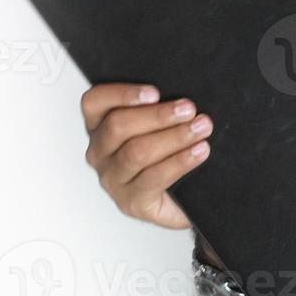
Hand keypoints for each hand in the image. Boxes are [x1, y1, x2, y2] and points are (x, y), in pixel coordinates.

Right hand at [81, 83, 212, 229]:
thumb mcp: (158, 126)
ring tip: (201, 128)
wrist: (182, 199)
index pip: (94, 102)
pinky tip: (199, 151)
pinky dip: (180, 161)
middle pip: (118, 126)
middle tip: (189, 109)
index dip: (121, 94)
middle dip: (158, 116)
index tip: (155, 93)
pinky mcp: (131, 202)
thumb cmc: (169, 153)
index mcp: (100, 126)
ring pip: (137, 152)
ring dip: (174, 137)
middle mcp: (99, 153)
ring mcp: (113, 180)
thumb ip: (158, 107)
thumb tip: (180, 95)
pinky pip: (154, 178)